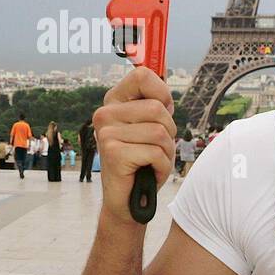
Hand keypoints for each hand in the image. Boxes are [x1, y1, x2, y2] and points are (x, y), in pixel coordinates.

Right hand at [92, 65, 175, 225]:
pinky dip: (161, 166)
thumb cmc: (143, 161)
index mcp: (114, 102)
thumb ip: (155, 102)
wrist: (128, 202)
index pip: (142, 74)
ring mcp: (106, 132)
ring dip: (166, 152)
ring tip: (151, 161)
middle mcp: (105, 113)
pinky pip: (156, 152)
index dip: (162, 92)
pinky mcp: (113, 153)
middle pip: (158, 109)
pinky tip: (148, 173)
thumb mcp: (151, 126)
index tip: (164, 110)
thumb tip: (161, 71)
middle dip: (168, 132)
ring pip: (160, 132)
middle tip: (156, 148)